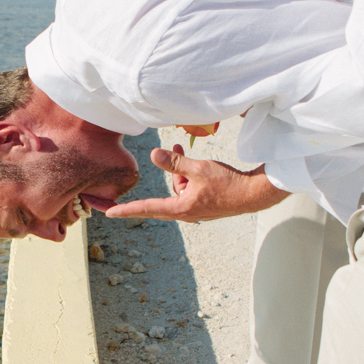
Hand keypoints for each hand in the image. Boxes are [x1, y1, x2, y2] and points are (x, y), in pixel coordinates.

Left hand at [101, 148, 287, 222]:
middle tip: (172, 151)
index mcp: (181, 208)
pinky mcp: (204, 204)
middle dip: (169, 172)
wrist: (254, 194)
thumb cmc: (228, 183)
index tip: (109, 213)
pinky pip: (189, 190)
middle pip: (164, 194)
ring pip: (178, 189)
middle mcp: (186, 212)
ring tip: (185, 150)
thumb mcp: (199, 169)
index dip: (126, 210)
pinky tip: (197, 164)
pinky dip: (189, 176)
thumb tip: (154, 155)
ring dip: (180, 171)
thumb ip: (175, 163)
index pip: (147, 208)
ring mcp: (196, 209)